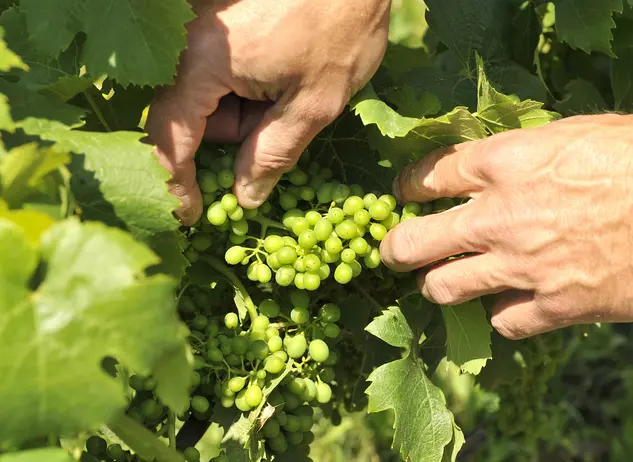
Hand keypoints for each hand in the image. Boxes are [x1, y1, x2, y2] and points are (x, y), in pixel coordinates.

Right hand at [146, 0, 389, 224]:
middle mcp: (188, 43)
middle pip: (186, 119)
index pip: (170, 138)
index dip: (175, 183)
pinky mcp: (218, 27)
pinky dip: (243, 94)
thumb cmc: (340, 26)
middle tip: (273, 137)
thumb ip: (273, 154)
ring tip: (287, 97)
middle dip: (230, 139)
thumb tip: (244, 196)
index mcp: (204, 63)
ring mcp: (200, 30)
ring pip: (203, 99)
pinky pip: (214, 77)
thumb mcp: (315, 104)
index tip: (188, 214)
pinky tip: (278, 84)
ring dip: (242, 115)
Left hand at [380, 115, 632, 338]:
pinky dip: (500, 314)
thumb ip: (522, 152)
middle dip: (396, 248)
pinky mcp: (552, 307)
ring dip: (438, 285)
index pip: (427, 176)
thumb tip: (490, 163)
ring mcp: (521, 266)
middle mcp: (499, 217)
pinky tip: (509, 303)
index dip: (406, 187)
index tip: (401, 194)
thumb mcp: (574, 134)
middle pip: (414, 242)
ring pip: (443, 289)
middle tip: (394, 250)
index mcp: (504, 163)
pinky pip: (501, 322)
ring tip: (442, 280)